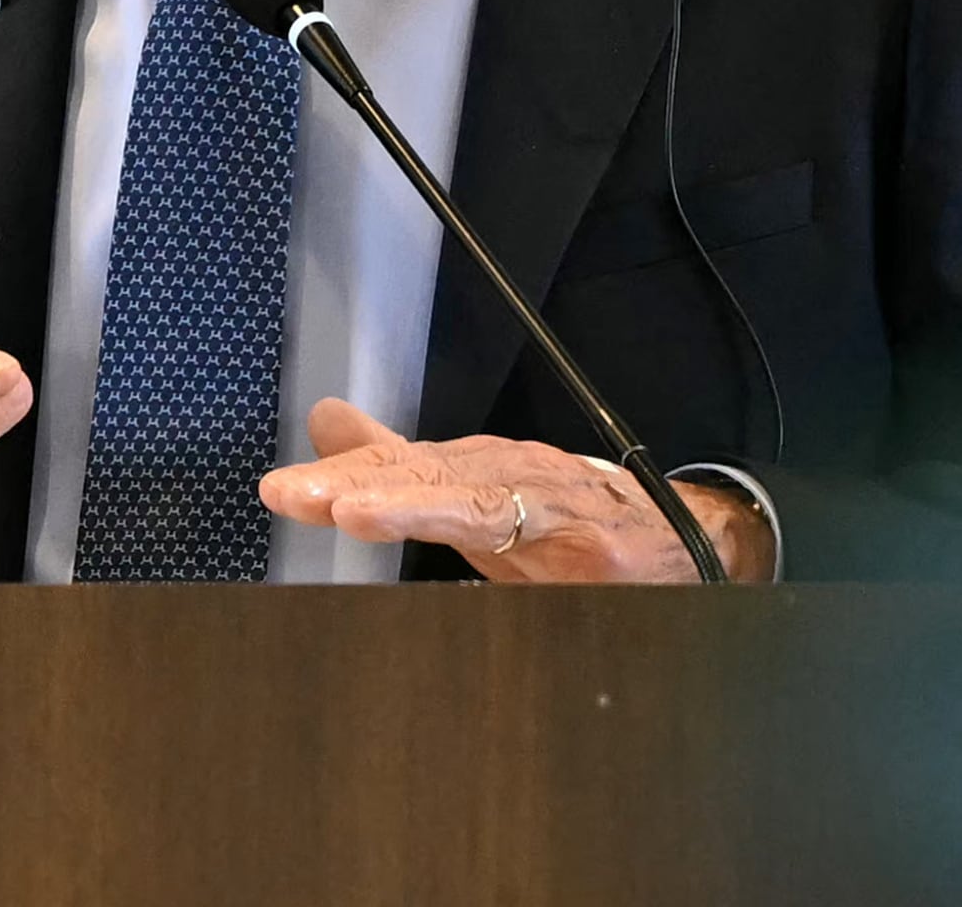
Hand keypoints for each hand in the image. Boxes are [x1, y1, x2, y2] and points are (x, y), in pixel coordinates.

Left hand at [257, 399, 770, 582]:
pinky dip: (486, 526)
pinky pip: (532, 535)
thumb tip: (325, 420)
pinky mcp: (585, 541)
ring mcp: (546, 503)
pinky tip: (457, 531)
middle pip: (419, 475)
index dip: (338, 475)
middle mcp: (505, 473)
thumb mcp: (477, 494)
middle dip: (352, 483)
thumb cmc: (570, 518)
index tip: (280, 489)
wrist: (681, 540)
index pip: (395, 467)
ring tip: (348, 508)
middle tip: (289, 494)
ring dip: (405, 501)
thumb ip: (400, 461)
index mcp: (473, 469)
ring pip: (466, 498)